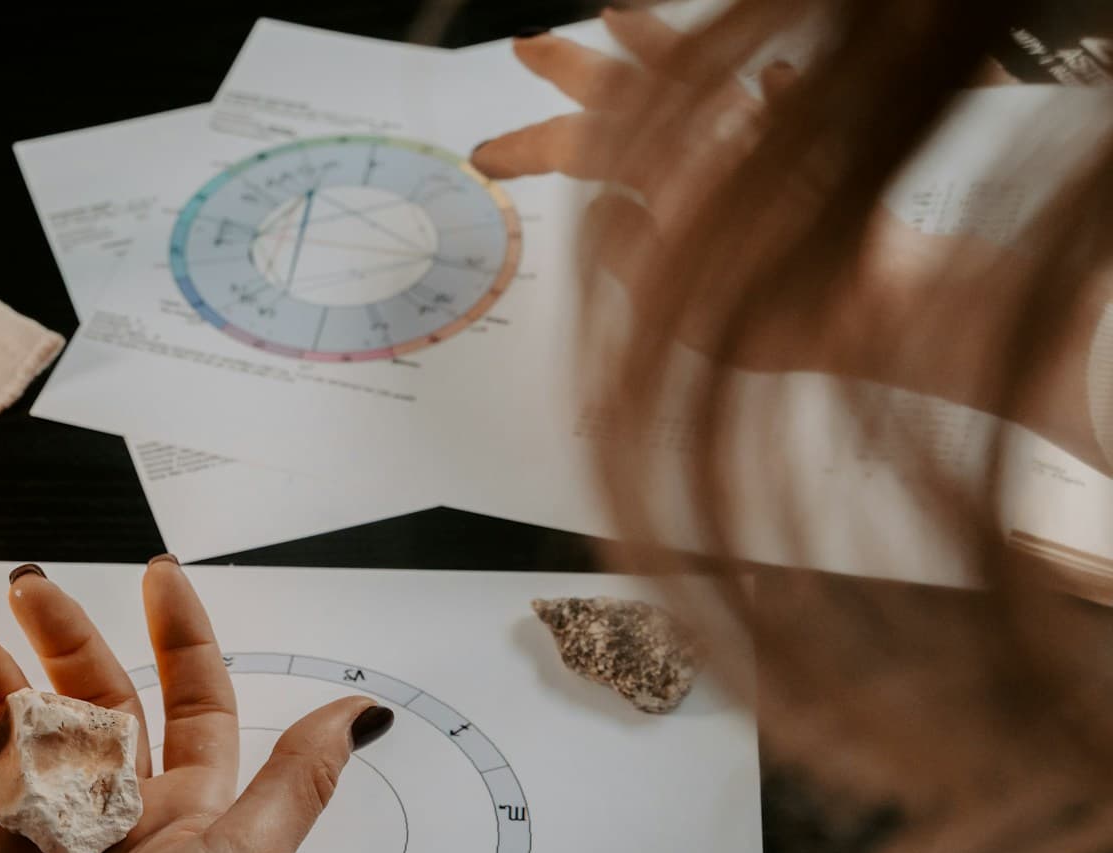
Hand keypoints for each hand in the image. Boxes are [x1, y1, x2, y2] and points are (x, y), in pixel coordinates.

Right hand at [0, 559, 384, 852]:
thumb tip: (367, 710)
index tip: (159, 576)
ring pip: (18, 729)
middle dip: (64, 637)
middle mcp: (113, 813)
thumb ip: (298, 776)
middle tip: (31, 585)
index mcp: (185, 809)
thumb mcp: (245, 852)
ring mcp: (38, 832)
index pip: (188, 698)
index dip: (179, 634)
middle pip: (92, 699)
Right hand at [470, 12, 930, 377]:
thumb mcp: (667, 301)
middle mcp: (705, 141)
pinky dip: (763, 86)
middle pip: (625, 90)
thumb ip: (623, 250)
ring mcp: (755, 136)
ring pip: (692, 75)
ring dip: (648, 44)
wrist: (877, 307)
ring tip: (615, 17)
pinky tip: (768, 75)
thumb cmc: (775, 314)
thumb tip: (601, 211)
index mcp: (662, 176)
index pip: (575, 149)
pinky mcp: (808, 147)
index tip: (485, 157)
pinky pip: (779, 96)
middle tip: (530, 47)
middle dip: (569, 67)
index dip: (525, 149)